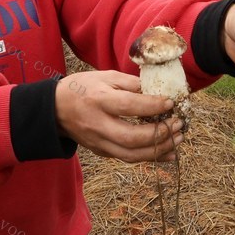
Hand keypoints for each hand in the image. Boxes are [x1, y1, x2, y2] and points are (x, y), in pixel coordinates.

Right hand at [55, 70, 183, 161]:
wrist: (55, 109)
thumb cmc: (83, 88)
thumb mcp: (105, 76)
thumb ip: (131, 83)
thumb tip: (158, 90)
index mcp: (99, 100)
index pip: (128, 106)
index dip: (151, 106)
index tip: (170, 102)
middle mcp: (98, 124)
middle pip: (131, 137)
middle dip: (159, 134)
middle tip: (178, 124)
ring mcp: (99, 142)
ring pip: (131, 154)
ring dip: (159, 149)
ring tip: (178, 139)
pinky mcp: (101, 152)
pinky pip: (128, 158)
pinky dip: (151, 157)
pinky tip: (168, 152)